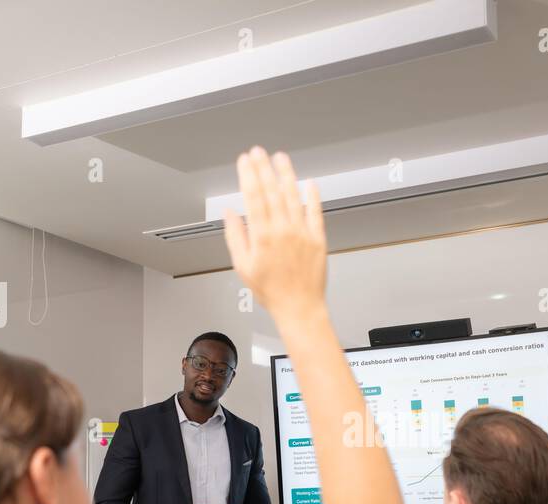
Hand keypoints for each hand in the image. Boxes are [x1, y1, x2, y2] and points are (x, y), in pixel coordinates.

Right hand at [222, 147, 325, 318]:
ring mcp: (302, 233)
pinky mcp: (318, 238)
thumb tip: (230, 214)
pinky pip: (315, 212)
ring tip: (280, 158)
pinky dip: (312, 196)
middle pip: (271, 191)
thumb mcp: (243, 267)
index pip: (253, 196)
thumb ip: (236, 237)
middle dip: (263, 168)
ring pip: (293, 196)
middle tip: (258, 152)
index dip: (248, 175)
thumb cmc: (272, 291)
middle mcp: (283, 230)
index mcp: (263, 236)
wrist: (300, 308)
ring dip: (286, 174)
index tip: (244, 161)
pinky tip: (309, 183)